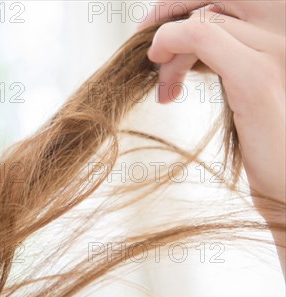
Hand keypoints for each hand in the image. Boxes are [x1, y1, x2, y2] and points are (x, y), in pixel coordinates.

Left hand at [137, 1, 285, 274]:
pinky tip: (165, 81)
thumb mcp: (244, 96)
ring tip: (167, 92)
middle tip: (155, 68)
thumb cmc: (265, 150)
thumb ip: (225, 64)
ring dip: (170, 53)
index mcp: (277, 42)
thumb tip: (184, 51)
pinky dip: (170, 44)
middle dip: (173, 37)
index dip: (184, 19)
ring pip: (202, 22)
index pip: (224, 9)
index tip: (159, 47)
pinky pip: (201, 36)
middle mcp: (281, 38)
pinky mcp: (255, 78)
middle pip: (212, 12)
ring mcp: (273, 53)